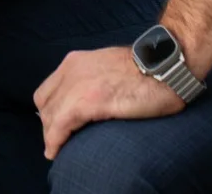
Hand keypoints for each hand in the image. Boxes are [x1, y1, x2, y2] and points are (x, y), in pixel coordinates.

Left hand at [34, 47, 183, 159]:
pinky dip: (55, 141)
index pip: (48, 90)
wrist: (166, 65)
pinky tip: (57, 151)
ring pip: (50, 117)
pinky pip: (60, 126)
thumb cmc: (148, 69)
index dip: (50, 110)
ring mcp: (79, 85)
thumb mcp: (109, 66)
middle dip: (48, 125)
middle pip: (45, 104)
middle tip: (58, 140)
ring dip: (51, 136)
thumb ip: (94, 78)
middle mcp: (72, 70)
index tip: (57, 124)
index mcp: (76, 61)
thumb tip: (91, 98)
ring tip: (56, 150)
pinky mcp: (89, 101)